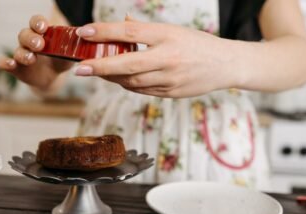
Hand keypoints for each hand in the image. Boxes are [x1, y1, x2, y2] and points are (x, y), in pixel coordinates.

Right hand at [0, 15, 73, 90]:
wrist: (52, 78)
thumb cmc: (61, 60)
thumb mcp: (70, 53)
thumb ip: (75, 47)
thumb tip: (86, 39)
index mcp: (42, 34)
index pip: (36, 23)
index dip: (38, 23)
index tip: (43, 27)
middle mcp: (29, 41)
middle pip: (25, 35)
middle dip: (31, 38)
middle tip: (39, 45)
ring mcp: (21, 54)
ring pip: (18, 50)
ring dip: (23, 53)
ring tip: (31, 57)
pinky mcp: (17, 68)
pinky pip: (6, 64)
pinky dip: (5, 63)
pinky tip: (9, 63)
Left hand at [74, 20, 241, 97]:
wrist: (226, 65)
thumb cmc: (197, 44)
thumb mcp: (173, 31)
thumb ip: (146, 32)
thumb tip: (120, 29)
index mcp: (167, 35)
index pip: (129, 32)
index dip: (104, 32)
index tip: (83, 32)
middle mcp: (167, 58)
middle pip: (126, 64)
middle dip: (99, 67)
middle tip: (80, 69)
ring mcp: (169, 79)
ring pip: (131, 82)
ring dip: (111, 78)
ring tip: (97, 72)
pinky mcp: (170, 93)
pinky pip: (142, 90)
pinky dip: (127, 85)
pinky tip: (120, 79)